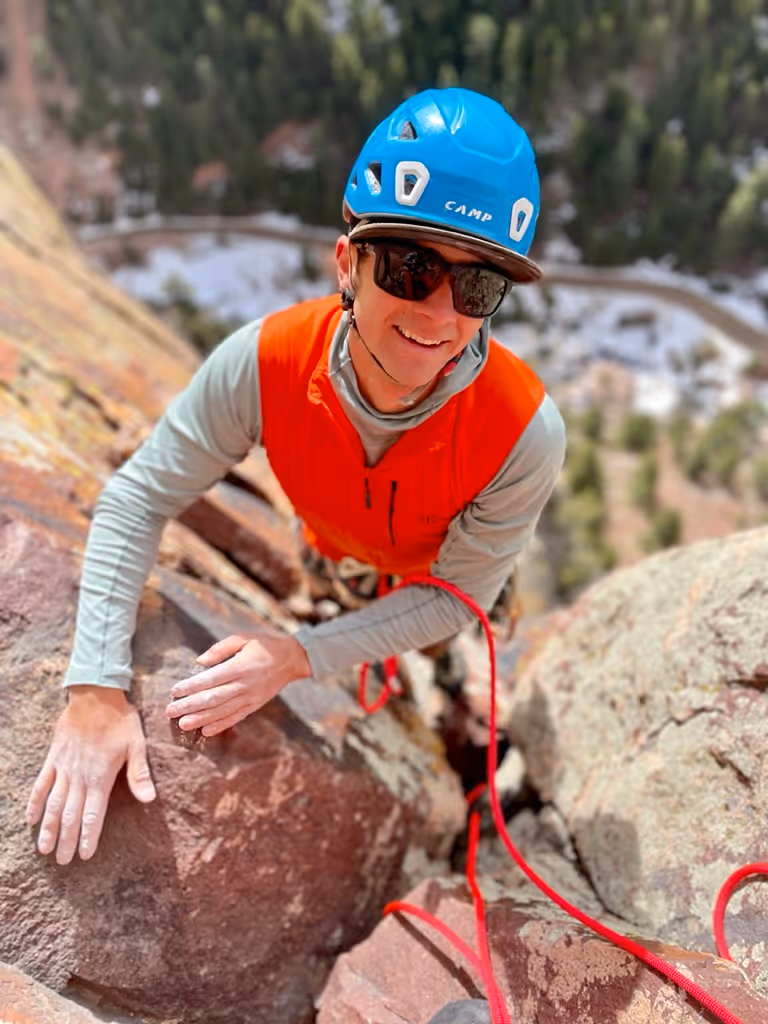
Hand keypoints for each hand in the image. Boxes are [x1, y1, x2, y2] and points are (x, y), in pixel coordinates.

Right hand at [26, 685, 155, 864]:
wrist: (95, 694)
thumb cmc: (121, 720)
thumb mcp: (137, 744)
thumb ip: (140, 774)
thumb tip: (149, 799)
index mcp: (101, 775)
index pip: (92, 812)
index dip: (88, 835)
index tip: (84, 855)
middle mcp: (79, 775)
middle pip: (70, 813)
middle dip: (66, 838)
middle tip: (63, 861)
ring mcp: (63, 768)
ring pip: (53, 803)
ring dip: (48, 827)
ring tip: (44, 850)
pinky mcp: (53, 758)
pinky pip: (41, 783)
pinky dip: (35, 802)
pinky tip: (30, 820)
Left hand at [166, 633, 310, 736]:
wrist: (292, 659)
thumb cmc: (264, 645)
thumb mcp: (243, 638)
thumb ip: (220, 649)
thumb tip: (199, 662)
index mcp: (240, 666)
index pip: (210, 679)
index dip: (191, 686)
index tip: (174, 691)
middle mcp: (244, 684)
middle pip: (213, 698)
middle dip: (189, 706)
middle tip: (170, 712)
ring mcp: (250, 697)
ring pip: (222, 711)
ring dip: (201, 719)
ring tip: (183, 724)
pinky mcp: (255, 705)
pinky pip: (236, 717)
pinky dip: (220, 725)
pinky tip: (206, 731)